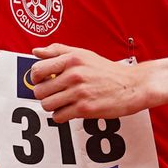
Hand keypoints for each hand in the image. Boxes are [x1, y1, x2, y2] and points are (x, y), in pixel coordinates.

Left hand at [30, 43, 148, 120]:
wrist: (132, 85)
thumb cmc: (107, 70)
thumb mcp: (83, 54)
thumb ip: (58, 51)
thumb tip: (36, 52)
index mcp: (71, 59)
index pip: (37, 69)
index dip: (35, 78)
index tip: (42, 81)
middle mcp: (74, 75)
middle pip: (39, 90)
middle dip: (44, 94)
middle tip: (54, 93)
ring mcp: (79, 92)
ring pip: (47, 105)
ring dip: (52, 106)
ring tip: (62, 102)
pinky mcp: (84, 108)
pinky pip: (58, 116)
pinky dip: (60, 116)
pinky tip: (69, 110)